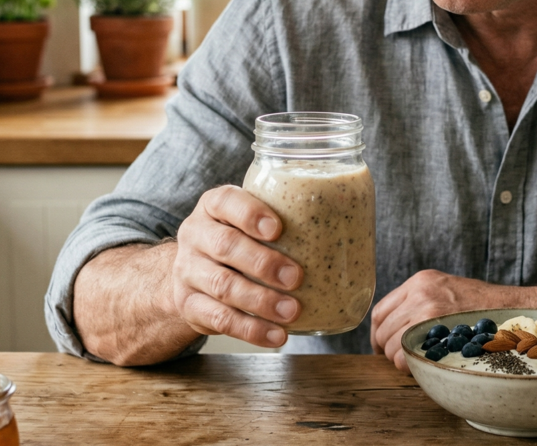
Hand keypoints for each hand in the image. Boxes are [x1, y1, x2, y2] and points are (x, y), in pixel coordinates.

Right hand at [171, 185, 303, 347]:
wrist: (189, 275)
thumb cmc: (236, 243)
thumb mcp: (246, 224)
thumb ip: (281, 221)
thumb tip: (348, 228)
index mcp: (213, 207)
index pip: (225, 201)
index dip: (250, 214)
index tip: (277, 228)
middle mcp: (196, 235)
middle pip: (225, 246)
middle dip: (263, 263)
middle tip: (296, 277)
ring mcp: (188, 271)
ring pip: (223, 285)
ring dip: (261, 300)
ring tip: (292, 311)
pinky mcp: (189, 305)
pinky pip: (220, 319)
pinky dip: (251, 330)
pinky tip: (276, 335)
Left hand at [370, 269, 514, 371]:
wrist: (513, 310)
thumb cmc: (482, 307)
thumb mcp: (447, 291)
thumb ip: (421, 303)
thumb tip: (398, 327)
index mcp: (420, 281)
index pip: (381, 309)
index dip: (377, 332)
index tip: (381, 344)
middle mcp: (420, 292)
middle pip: (383, 327)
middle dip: (386, 348)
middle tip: (397, 358)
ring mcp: (428, 309)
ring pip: (392, 342)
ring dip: (397, 358)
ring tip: (412, 362)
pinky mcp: (438, 331)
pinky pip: (407, 353)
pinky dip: (408, 364)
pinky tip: (419, 366)